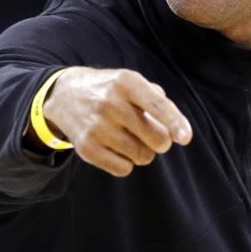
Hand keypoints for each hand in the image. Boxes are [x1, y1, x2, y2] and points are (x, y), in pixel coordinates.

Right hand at [39, 67, 191, 176]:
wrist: (65, 97)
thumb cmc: (110, 91)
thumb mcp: (132, 82)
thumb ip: (159, 101)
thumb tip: (175, 131)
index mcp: (126, 82)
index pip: (157, 106)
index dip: (175, 123)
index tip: (185, 138)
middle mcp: (110, 103)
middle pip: (156, 139)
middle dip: (162, 142)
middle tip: (152, 135)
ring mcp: (96, 127)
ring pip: (143, 157)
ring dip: (143, 152)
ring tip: (130, 138)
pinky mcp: (86, 148)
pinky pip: (124, 169)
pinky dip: (126, 163)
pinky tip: (116, 148)